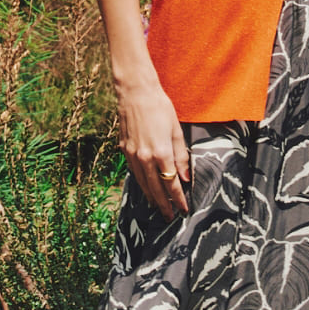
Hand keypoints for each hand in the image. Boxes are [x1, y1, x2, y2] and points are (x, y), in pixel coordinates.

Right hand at [116, 75, 189, 218]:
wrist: (135, 92)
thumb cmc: (160, 107)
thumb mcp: (176, 130)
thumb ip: (180, 155)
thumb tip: (184, 177)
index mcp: (161, 152)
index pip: (171, 183)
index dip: (178, 198)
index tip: (183, 208)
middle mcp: (145, 157)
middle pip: (155, 188)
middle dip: (164, 204)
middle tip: (170, 216)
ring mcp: (132, 154)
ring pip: (142, 182)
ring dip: (150, 197)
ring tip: (157, 207)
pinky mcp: (124, 149)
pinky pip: (133, 172)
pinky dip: (140, 183)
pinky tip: (145, 188)